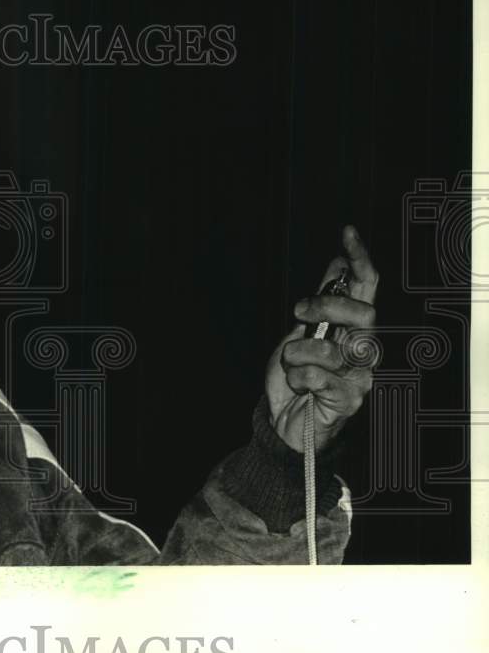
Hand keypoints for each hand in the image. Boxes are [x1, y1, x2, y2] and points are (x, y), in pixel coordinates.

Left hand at [265, 225, 379, 452]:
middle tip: (298, 313)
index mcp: (353, 327)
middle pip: (363, 313)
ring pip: (330, 349)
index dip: (359, 259)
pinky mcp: (350, 399)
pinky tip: (300, 385)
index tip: (347, 233)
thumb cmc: (297, 376)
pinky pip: (318, 377)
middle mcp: (364, 348)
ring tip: (292, 364)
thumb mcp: (302, 332)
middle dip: (325, 307)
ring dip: (297, 354)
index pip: (366, 288)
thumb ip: (323, 303)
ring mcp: (361, 375)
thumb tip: (336, 264)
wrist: (285, 420)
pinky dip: (298, 378)